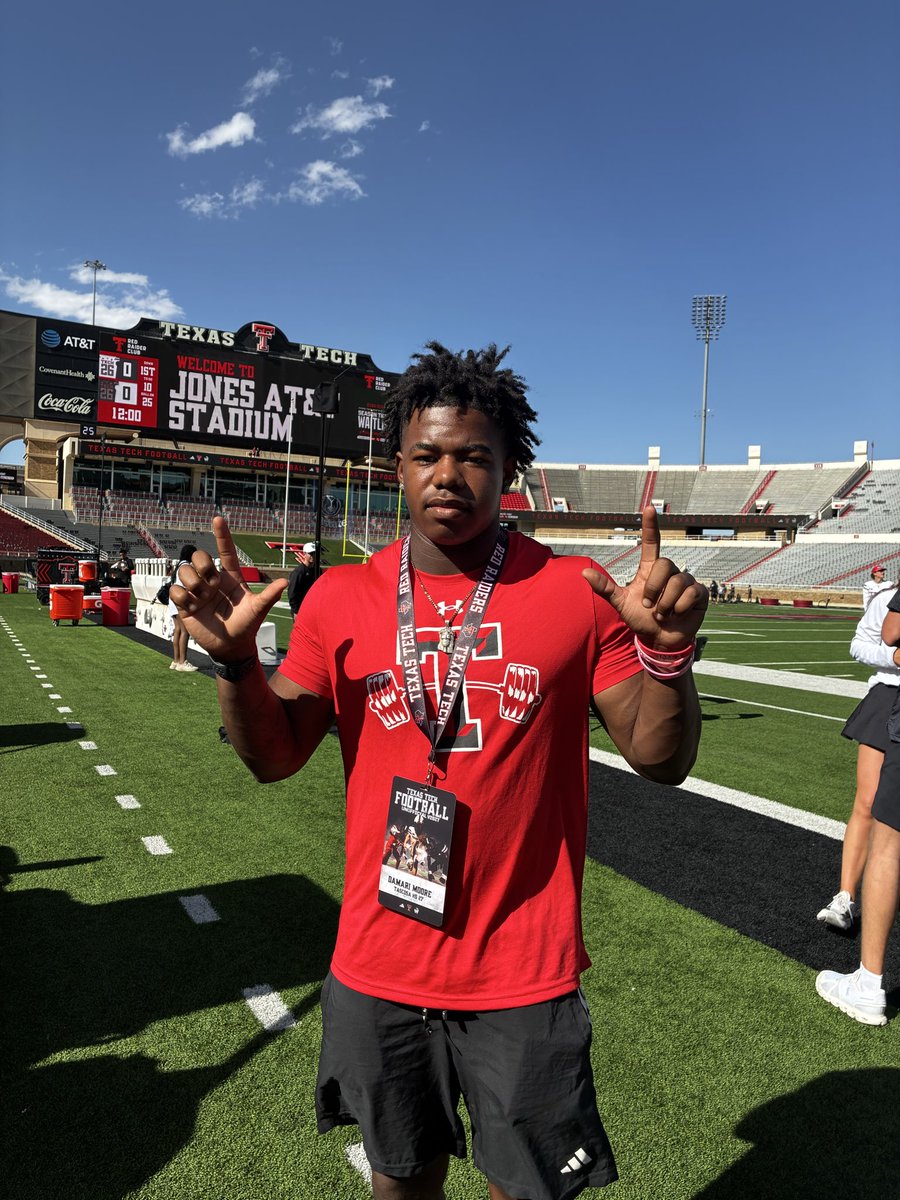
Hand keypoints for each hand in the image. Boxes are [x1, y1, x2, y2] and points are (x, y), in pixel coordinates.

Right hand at [169, 515, 287, 661]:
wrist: (230, 647)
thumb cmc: (246, 626)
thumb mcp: (258, 610)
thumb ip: (269, 595)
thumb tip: (285, 582)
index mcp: (230, 577)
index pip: (226, 551)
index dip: (222, 535)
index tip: (218, 519)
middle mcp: (212, 580)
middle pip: (199, 556)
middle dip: (202, 565)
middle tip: (212, 585)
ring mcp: (197, 590)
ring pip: (184, 570)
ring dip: (193, 584)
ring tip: (202, 599)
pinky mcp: (185, 603)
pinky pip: (175, 590)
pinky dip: (183, 598)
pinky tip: (192, 607)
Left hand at [582, 506, 707, 649]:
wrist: (659, 640)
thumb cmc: (640, 618)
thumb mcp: (620, 603)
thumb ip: (604, 588)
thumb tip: (583, 573)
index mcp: (650, 569)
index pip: (652, 542)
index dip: (650, 525)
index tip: (649, 507)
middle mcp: (669, 571)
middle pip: (663, 564)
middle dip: (653, 589)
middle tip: (650, 606)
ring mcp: (685, 581)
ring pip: (677, 582)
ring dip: (666, 603)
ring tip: (663, 613)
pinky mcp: (699, 593)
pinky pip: (690, 594)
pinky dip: (680, 608)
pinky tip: (678, 614)